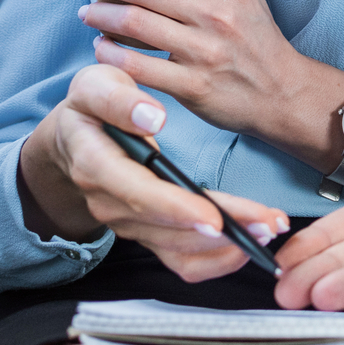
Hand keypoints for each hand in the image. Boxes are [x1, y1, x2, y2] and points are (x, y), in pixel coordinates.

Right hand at [17, 63, 287, 281]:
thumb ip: (116, 98)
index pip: (134, 191)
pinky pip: (179, 260)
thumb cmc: (93, 105)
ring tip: (268, 228)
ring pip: (178, 247)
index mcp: (94, 162)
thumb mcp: (95, 84)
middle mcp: (109, 202)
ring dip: (225, 246)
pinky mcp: (147, 233)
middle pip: (166, 226)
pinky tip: (247, 247)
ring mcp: (127, 223)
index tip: (212, 218)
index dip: (172, 207)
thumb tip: (151, 116)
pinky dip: (214, 260)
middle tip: (265, 224)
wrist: (75, 137)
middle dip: (218, 230)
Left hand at [80, 0, 303, 132]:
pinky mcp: (193, 86)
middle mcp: (218, 15)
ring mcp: (205, 52)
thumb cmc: (256, 35)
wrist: (282, 92)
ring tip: (87, 11)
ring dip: (99, 14)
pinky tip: (100, 47)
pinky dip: (110, 54)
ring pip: (134, 25)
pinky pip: (138, 67)